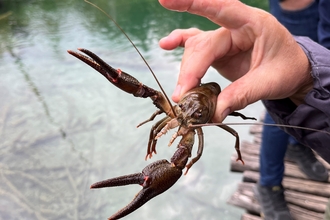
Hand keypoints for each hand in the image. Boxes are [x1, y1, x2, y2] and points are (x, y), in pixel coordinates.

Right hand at [158, 0, 311, 121]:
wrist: (292, 71)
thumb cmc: (286, 70)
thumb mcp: (269, 83)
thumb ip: (240, 95)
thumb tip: (213, 113)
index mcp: (253, 24)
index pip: (221, 7)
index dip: (194, 4)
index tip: (166, 0)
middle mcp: (235, 27)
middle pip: (203, 44)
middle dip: (190, 71)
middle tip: (183, 97)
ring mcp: (224, 38)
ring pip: (196, 50)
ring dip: (187, 72)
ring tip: (182, 95)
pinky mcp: (218, 50)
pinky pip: (195, 44)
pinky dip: (180, 44)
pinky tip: (166, 44)